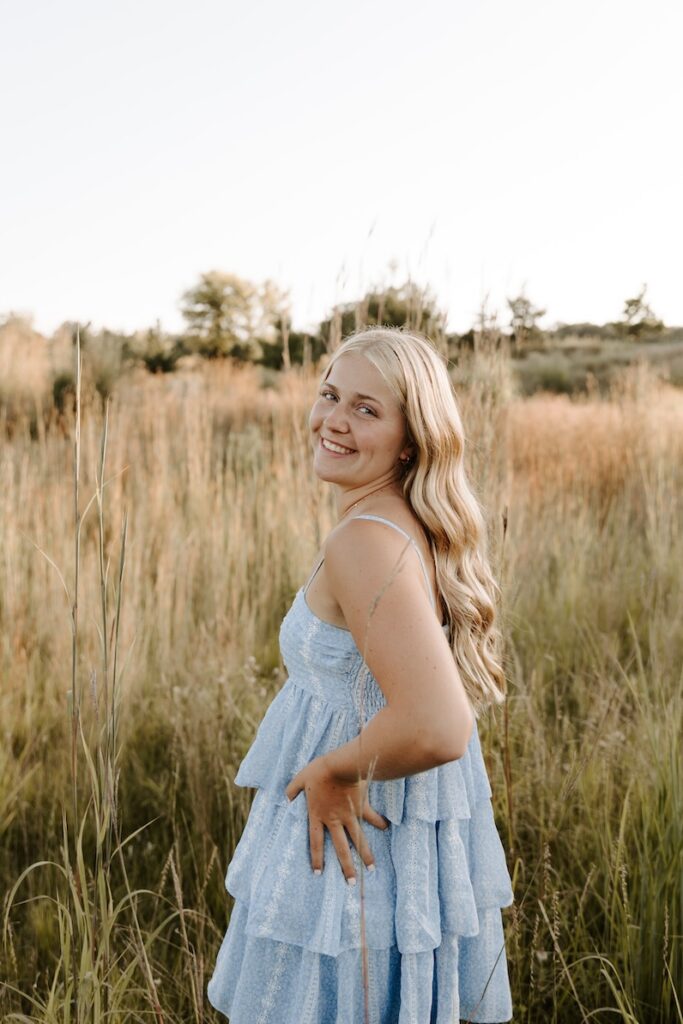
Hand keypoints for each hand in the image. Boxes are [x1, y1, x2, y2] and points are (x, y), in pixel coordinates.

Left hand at [284, 755, 389, 882]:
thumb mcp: (300, 779)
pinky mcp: (361, 806)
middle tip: (350, 883)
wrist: (339, 766)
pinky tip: (385, 828)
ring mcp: (349, 815)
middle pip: (341, 848)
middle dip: (346, 867)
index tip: (319, 873)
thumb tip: (286, 798)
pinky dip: (378, 822)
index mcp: (317, 815)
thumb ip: (292, 790)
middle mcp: (334, 820)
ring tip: (371, 869)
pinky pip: (371, 817)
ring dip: (365, 854)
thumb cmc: (318, 772)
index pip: (316, 842)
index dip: (317, 858)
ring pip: (358, 839)